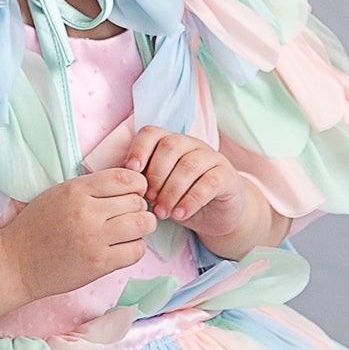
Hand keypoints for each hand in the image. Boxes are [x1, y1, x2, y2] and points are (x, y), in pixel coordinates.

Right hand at [0, 167, 150, 307]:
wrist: (15, 262)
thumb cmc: (36, 227)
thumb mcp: (58, 194)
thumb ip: (90, 188)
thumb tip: (128, 186)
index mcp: (76, 189)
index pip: (125, 177)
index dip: (137, 185)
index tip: (132, 194)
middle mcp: (87, 211)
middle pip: (137, 201)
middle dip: (139, 208)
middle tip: (129, 216)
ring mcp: (94, 238)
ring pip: (142, 224)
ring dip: (142, 228)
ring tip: (131, 232)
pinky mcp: (98, 263)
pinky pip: (136, 251)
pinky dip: (135, 248)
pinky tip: (123, 248)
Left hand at [123, 124, 272, 256]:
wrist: (217, 216)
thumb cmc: (181, 200)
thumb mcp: (159, 190)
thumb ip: (143, 181)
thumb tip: (121, 183)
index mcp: (171, 143)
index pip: (152, 133)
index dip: (139, 148)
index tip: (132, 171)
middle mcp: (192, 145)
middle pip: (170, 146)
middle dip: (156, 175)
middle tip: (149, 200)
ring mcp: (212, 158)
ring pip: (189, 165)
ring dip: (171, 191)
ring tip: (162, 213)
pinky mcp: (227, 176)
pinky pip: (209, 183)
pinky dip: (191, 200)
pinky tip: (180, 215)